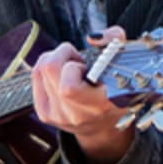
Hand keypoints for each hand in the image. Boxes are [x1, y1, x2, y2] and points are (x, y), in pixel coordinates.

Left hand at [32, 26, 134, 163]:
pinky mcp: (44, 114)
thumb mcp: (126, 67)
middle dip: (64, 54)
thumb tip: (93, 36)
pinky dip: (47, 68)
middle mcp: (76, 114)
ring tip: (72, 68)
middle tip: (78, 61)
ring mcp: (57, 116)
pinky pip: (36, 76)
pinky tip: (62, 75)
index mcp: (99, 106)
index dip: (74, 66)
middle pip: (50, 68)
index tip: (88, 65)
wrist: (104, 127)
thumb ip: (115, 43)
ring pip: (41, 68)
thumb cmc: (117, 92)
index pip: (69, 87)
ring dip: (56, 60)